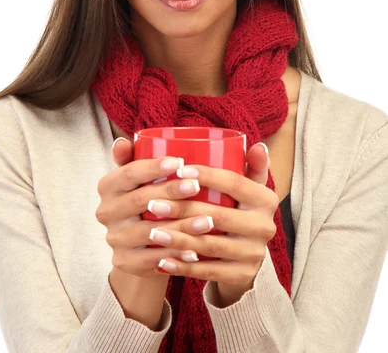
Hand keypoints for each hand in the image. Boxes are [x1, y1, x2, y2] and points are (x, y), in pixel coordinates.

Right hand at [95, 138, 205, 278]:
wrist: (140, 245)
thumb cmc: (147, 199)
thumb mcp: (140, 177)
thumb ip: (133, 157)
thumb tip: (122, 141)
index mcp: (107, 186)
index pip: (129, 173)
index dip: (153, 167)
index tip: (180, 162)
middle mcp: (105, 212)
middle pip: (140, 199)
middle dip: (171, 192)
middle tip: (197, 185)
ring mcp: (114, 238)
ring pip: (150, 232)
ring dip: (180, 226)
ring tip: (207, 220)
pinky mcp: (124, 261)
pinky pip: (152, 259)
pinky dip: (176, 255)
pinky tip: (196, 251)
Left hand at [147, 143, 276, 305]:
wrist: (248, 255)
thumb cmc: (240, 209)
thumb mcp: (248, 187)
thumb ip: (251, 166)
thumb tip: (258, 145)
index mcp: (266, 199)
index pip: (235, 183)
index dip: (207, 176)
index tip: (178, 171)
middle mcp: (265, 226)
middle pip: (219, 216)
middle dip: (183, 209)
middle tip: (153, 204)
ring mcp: (254, 253)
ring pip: (210, 246)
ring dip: (178, 239)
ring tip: (152, 232)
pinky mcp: (242, 275)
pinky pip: (208, 272)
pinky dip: (183, 266)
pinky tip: (162, 260)